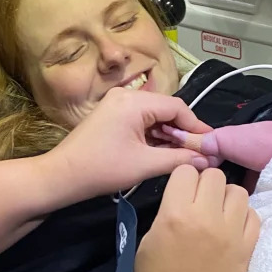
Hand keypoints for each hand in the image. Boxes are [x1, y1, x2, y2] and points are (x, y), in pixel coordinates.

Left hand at [47, 88, 211, 200]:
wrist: (62, 176)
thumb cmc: (102, 169)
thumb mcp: (145, 165)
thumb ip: (179, 159)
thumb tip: (207, 160)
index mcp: (134, 102)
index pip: (177, 107)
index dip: (196, 126)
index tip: (210, 146)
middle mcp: (126, 96)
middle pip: (166, 109)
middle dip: (183, 131)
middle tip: (199, 153)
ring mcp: (117, 103)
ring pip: (154, 115)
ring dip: (169, 134)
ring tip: (183, 155)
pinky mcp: (111, 115)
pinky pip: (141, 120)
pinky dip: (154, 134)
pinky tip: (163, 151)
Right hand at [136, 166, 259, 271]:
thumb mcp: (147, 242)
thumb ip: (166, 213)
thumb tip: (183, 196)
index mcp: (176, 215)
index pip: (186, 172)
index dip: (182, 180)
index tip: (180, 192)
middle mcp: (207, 218)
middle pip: (215, 176)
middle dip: (204, 185)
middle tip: (198, 202)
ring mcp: (232, 233)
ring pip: (238, 191)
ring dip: (225, 198)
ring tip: (217, 213)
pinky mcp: (248, 247)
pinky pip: (254, 214)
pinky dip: (242, 216)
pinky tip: (231, 227)